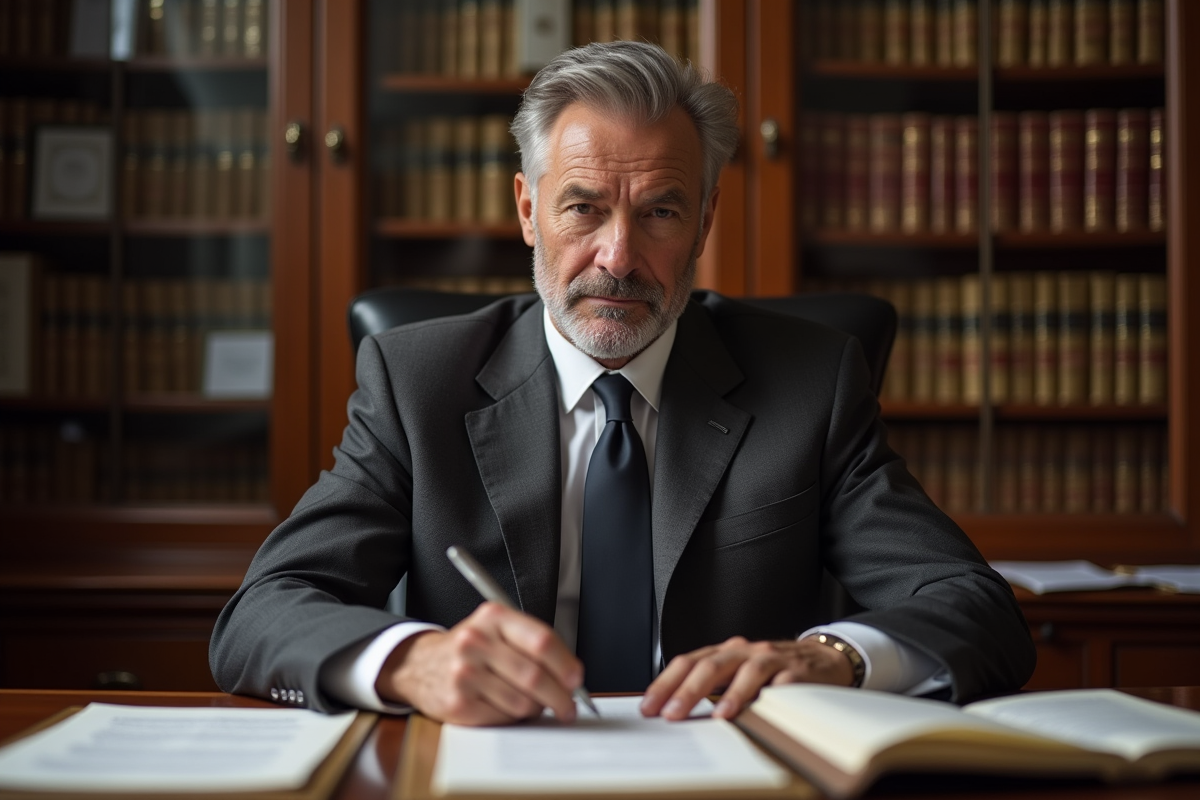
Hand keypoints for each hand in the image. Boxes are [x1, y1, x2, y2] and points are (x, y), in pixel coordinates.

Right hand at [375, 602, 582, 724]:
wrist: (420, 664)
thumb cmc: (470, 648)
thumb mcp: (497, 629)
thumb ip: (533, 644)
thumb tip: (570, 675)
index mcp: (493, 617)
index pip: (541, 641)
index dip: (565, 664)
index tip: (576, 679)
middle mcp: (476, 642)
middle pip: (535, 676)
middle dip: (560, 697)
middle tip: (569, 706)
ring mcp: (464, 674)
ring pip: (522, 702)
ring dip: (536, 708)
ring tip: (532, 703)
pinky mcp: (458, 704)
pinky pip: (504, 718)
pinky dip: (514, 717)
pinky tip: (506, 706)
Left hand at [640, 636, 854, 721]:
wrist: (823, 658)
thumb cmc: (773, 669)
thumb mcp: (737, 673)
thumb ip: (712, 686)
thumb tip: (674, 709)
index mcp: (725, 652)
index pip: (688, 662)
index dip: (666, 683)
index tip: (649, 706)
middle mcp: (744, 651)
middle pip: (710, 665)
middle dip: (687, 690)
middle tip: (670, 713)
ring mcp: (770, 658)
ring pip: (745, 669)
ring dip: (728, 693)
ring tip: (715, 716)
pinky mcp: (796, 671)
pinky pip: (780, 682)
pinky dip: (767, 695)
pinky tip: (757, 710)